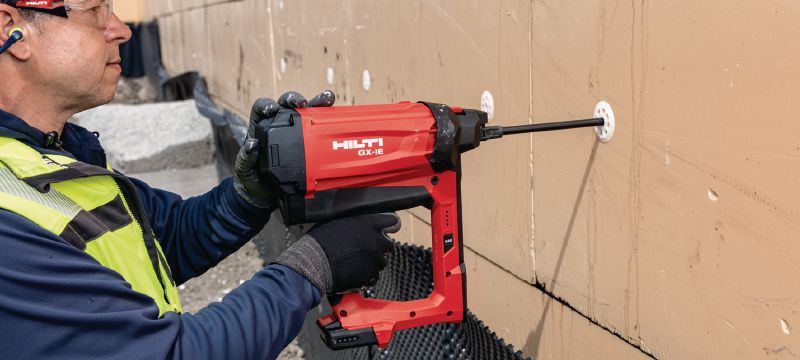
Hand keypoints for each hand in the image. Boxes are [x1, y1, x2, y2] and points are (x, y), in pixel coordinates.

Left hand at [233, 90, 335, 207]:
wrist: (265, 195)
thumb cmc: (251, 178)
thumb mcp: (244, 169)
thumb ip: (245, 158)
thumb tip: (252, 145)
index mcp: (260, 128)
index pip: (262, 108)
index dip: (267, 104)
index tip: (273, 109)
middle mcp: (278, 126)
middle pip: (286, 105)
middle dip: (294, 99)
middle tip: (302, 103)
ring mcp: (295, 134)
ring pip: (305, 113)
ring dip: (316, 104)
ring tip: (327, 100)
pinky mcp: (308, 144)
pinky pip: (317, 131)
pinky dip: (326, 123)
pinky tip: (333, 117)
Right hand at [273, 213, 399, 293]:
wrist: (313, 263)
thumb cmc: (320, 242)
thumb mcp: (337, 221)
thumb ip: (355, 222)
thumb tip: (359, 222)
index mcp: (368, 223)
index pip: (392, 222)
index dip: (389, 225)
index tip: (387, 229)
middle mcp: (375, 240)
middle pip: (389, 244)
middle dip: (380, 247)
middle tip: (367, 250)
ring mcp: (374, 259)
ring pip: (382, 262)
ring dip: (373, 262)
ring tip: (357, 263)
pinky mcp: (369, 275)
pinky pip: (374, 276)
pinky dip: (366, 276)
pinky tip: (354, 273)